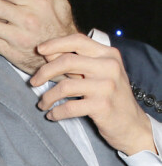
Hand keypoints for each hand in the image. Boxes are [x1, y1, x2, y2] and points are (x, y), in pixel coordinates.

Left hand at [30, 34, 154, 155]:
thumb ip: (76, 62)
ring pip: (64, 86)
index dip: (55, 43)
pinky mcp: (102, 106)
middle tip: (33, 82)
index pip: (78, 40)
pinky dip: (56, 112)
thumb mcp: (98, 73)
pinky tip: (52, 115)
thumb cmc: (110, 96)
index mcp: (108, 54)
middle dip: (44, 72)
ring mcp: (107, 86)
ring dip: (47, 97)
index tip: (39, 50)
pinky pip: (69, 107)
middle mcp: (109, 67)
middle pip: (66, 61)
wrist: (132, 125)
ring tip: (42, 103)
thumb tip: (46, 53)